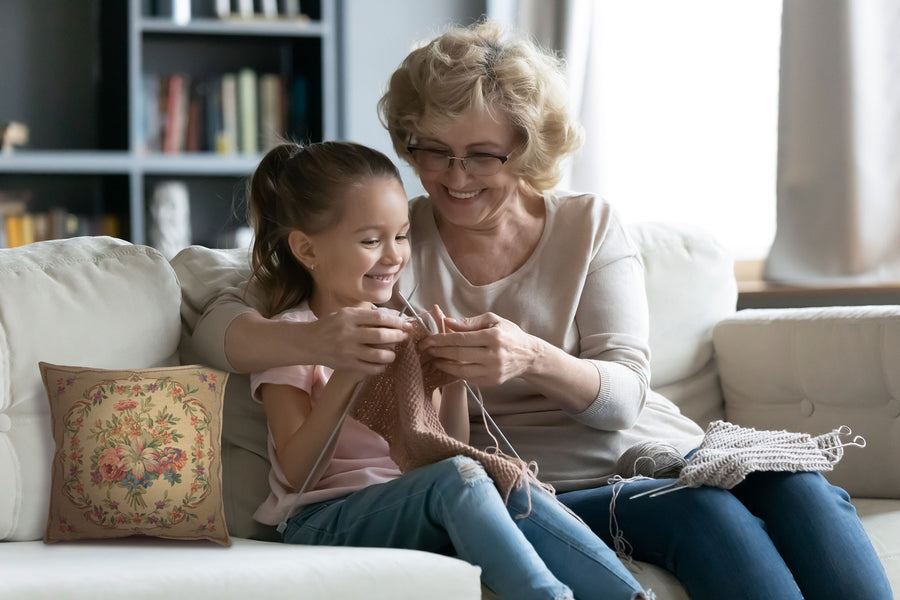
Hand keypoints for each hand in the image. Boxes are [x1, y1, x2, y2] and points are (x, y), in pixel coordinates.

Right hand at [309, 306, 411, 374]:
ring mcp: (348, 351)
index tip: (405, 323)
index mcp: (349, 317)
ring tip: (392, 352)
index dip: (396, 320)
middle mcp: (348, 334)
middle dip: (397, 336)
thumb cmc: (330, 325)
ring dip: (391, 354)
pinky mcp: (347, 365)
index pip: (378, 317)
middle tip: (404, 336)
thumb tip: (394, 315)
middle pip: (381, 336)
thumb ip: (367, 314)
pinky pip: (370, 368)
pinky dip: (380, 367)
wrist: (308, 343)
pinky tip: (382, 363)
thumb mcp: (346, 313)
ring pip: (378, 355)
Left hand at [418, 312, 542, 385]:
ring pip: (462, 370)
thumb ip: (469, 322)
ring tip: (434, 359)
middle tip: (426, 349)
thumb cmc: (509, 334)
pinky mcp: (492, 381)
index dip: (441, 339)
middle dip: (439, 352)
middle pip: (459, 355)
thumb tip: (447, 321)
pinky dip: (456, 373)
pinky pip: (469, 378)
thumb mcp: (493, 320)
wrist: (529, 355)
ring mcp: (493, 370)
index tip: (428, 339)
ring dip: (444, 365)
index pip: (461, 338)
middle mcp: (494, 355)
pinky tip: (447, 366)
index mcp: (493, 336)